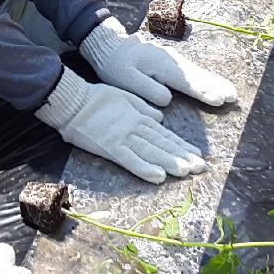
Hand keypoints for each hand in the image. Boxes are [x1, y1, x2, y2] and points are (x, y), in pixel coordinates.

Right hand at [34, 69, 206, 183]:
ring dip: (170, 162)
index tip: (197, 155)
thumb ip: (143, 108)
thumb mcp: (124, 96)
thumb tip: (160, 117)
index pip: (165, 134)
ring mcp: (124, 138)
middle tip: (200, 168)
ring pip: (152, 152)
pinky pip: (130, 160)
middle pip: (163, 144)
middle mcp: (136, 128)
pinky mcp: (110, 147)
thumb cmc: (96, 98)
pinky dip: (145, 169)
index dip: (182, 146)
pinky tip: (158, 177)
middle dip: (183, 156)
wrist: (73, 101)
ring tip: (186, 172)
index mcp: (139, 117)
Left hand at [80, 17, 237, 108]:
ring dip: (214, 83)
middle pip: (198, 76)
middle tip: (234, 97)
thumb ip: (147, 89)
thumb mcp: (125, 79)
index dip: (204, 93)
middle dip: (216, 87)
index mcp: (161, 66)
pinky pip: (192, 71)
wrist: (110, 45)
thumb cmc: (115, 64)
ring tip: (230, 93)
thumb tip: (168, 98)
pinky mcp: (171, 61)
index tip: (219, 101)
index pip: (187, 83)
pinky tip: (213, 84)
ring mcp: (172, 60)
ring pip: (197, 73)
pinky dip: (205, 78)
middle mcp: (171, 61)